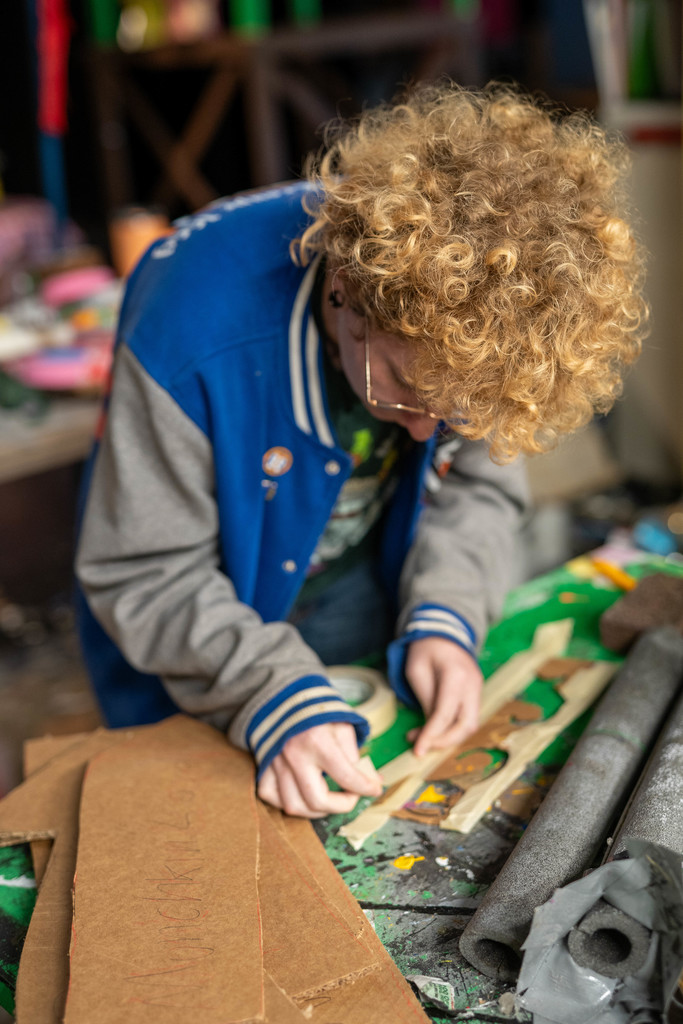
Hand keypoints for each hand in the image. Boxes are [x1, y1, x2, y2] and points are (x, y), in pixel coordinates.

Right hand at [257, 721, 382, 818]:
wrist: (286, 695)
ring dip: (316, 810)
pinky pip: (269, 795)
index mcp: (318, 742)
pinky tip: (301, 795)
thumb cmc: (318, 710)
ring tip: (329, 801)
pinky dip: (286, 801)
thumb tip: (370, 782)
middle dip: (341, 806)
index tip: (374, 789)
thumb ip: (354, 756)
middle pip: (318, 800)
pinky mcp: (263, 764)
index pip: (347, 777)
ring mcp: (275, 762)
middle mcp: (295, 755)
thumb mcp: (343, 726)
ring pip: (293, 805)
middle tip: (350, 798)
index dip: (366, 788)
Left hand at [405, 636, 482, 756]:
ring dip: (448, 737)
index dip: (431, 736)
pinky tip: (434, 729)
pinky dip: (452, 728)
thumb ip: (426, 700)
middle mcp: (472, 685)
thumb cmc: (426, 650)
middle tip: (422, 747)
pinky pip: (467, 717)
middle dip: (445, 742)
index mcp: (456, 676)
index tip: (417, 750)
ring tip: (423, 738)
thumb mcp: (416, 671)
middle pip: (466, 726)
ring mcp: (477, 689)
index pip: (445, 715)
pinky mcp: (475, 693)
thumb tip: (431, 728)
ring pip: (470, 725)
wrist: (444, 633)